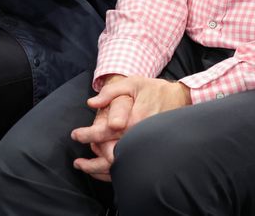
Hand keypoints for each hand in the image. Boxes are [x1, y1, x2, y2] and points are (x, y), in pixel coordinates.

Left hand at [70, 75, 191, 178]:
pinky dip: (115, 172)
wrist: (179, 98)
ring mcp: (147, 146)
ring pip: (122, 165)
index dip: (87, 135)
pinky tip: (103, 170)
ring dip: (101, 170)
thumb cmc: (153, 90)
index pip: (106, 132)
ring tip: (85, 169)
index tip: (75, 135)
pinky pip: (132, 166)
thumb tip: (91, 103)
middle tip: (77, 162)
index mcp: (134, 119)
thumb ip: (110, 92)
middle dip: (92, 162)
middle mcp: (141, 136)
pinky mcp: (151, 152)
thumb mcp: (132, 83)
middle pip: (112, 155)